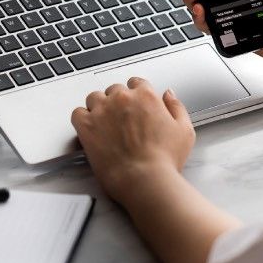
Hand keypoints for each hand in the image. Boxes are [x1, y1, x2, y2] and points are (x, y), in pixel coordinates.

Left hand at [71, 77, 194, 203]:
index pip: (136, 82)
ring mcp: (102, 110)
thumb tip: (168, 94)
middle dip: (117, 102)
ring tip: (104, 124)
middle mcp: (122, 98)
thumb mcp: (184, 130)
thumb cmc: (164, 160)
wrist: (145, 180)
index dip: (135, 94)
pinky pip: (77, 113)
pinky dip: (82, 118)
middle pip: (114, 90)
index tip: (134, 104)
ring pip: (94, 98)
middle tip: (120, 120)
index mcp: (145, 96)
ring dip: (98, 107)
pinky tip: (89, 128)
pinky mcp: (86, 125)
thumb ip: (176, 107)